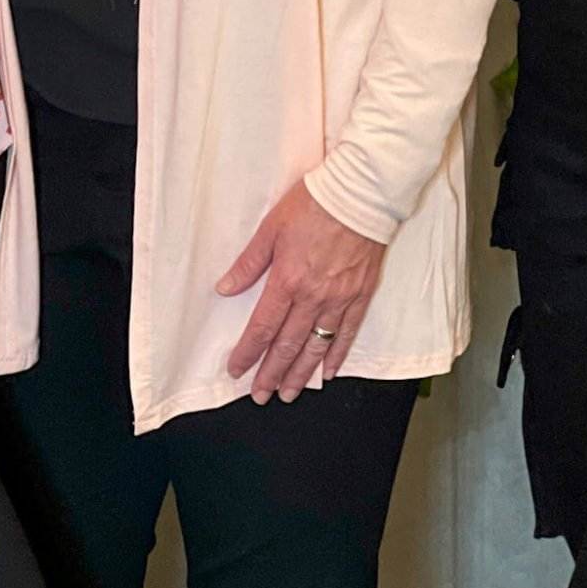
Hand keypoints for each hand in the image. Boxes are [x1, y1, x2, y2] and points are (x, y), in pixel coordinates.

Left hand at [217, 181, 385, 403]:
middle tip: (261, 395)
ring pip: (316, 346)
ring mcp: (339, 298)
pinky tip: (329, 371)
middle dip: (272, 374)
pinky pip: (348, 332)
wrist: (360, 192)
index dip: (248, 352)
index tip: (236, 370)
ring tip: (289, 393)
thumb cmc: (314, 203)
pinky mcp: (360, 294)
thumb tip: (225, 288)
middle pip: (288, 345)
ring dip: (301, 373)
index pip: (263, 327)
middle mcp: (313, 296)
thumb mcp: (271, 227)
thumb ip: (249, 263)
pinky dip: (337, 355)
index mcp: (287, 280)